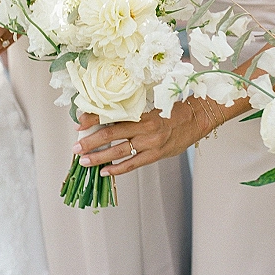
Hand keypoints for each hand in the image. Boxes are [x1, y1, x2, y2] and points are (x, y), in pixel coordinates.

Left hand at [72, 99, 211, 175]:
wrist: (199, 116)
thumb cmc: (175, 107)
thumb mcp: (152, 102)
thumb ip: (132, 109)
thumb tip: (108, 112)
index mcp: (142, 111)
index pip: (111, 116)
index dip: (93, 120)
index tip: (79, 123)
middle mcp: (145, 128)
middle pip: (111, 135)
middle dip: (90, 142)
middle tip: (75, 148)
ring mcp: (150, 143)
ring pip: (119, 152)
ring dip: (99, 157)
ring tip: (84, 161)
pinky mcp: (156, 155)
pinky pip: (133, 164)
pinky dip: (117, 169)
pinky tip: (105, 171)